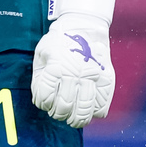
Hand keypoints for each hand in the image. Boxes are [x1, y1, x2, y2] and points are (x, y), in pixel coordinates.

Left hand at [31, 0, 116, 128]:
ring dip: (76, 120)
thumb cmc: (59, 41)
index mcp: (56, 66)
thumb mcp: (42, 52)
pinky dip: (93, 114)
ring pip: (84, 111)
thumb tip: (40, 99)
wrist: (84, 26)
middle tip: (57, 113)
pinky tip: (87, 111)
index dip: (42, 104)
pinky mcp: (106, 80)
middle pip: (64, 107)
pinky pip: (101, 107)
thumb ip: (40, 76)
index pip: (45, 97)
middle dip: (57, 114)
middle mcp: (75, 73)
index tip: (43, 104)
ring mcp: (92, 78)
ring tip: (72, 119)